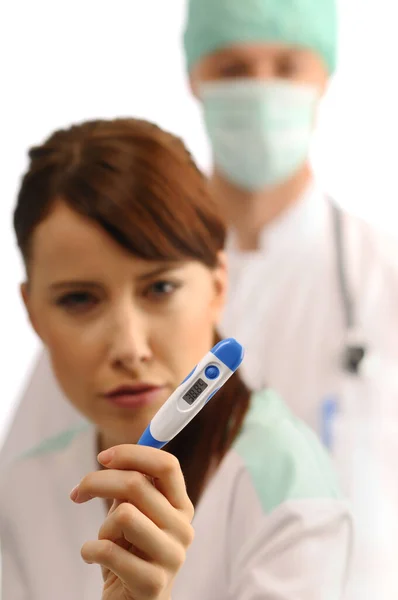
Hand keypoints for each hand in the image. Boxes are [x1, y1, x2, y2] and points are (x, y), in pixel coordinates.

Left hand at [70, 445, 194, 599]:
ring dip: (102, 527)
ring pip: (124, 514)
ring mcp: (172, 556)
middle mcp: (183, 528)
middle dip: (97, 482)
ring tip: (103, 540)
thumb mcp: (133, 515)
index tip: (103, 457)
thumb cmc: (130, 554)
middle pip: (137, 484)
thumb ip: (131, 488)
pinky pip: (108, 551)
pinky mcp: (153, 583)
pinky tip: (94, 558)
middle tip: (78, 493)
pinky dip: (90, 551)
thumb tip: (113, 456)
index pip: (166, 465)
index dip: (133, 453)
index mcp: (181, 506)